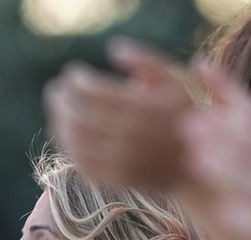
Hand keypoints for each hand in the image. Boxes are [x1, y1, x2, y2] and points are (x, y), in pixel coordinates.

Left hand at [44, 38, 194, 190]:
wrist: (195, 165)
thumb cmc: (182, 115)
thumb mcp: (175, 81)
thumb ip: (145, 61)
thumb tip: (113, 48)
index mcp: (142, 108)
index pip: (93, 90)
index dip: (76, 79)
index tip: (72, 73)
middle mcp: (130, 135)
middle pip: (78, 115)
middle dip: (60, 99)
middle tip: (55, 89)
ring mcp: (121, 160)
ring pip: (74, 141)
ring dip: (58, 122)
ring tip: (57, 109)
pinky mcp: (116, 179)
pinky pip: (81, 163)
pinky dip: (67, 146)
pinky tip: (66, 133)